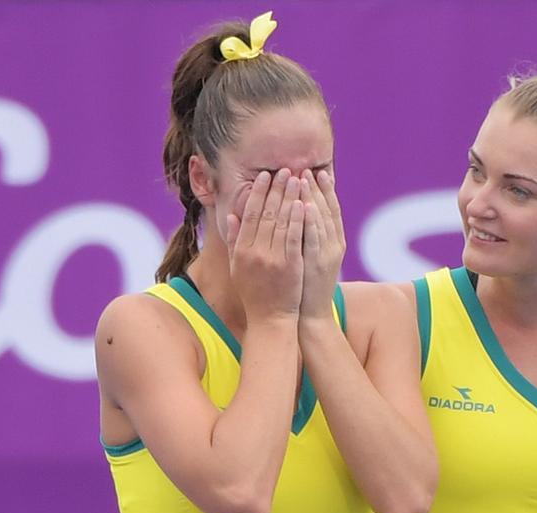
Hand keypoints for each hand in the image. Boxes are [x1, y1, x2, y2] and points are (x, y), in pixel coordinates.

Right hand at [225, 169, 304, 322]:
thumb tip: (232, 215)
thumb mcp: (237, 267)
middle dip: (277, 188)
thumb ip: (234, 241)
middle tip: (286, 169)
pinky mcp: (290, 265)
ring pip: (282, 221)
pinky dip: (298, 219)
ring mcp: (272, 258)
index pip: (250, 214)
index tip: (265, 175)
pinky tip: (304, 203)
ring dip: (290, 197)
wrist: (270, 320)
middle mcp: (254, 252)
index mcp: (241, 250)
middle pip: (267, 213)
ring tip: (298, 178)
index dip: (258, 192)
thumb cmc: (254, 294)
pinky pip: (294, 237)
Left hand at [297, 169, 345, 322]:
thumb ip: (306, 237)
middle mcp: (334, 246)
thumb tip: (299, 215)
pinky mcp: (317, 264)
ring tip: (304, 179)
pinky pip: (313, 238)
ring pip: (321, 220)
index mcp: (334, 243)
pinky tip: (304, 206)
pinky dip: (310, 221)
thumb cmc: (304, 287)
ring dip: (313, 198)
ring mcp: (327, 255)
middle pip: (327, 211)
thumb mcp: (309, 258)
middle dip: (317, 189)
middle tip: (307, 168)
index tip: (316, 172)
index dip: (325, 191)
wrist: (310, 315)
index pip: (330, 211)